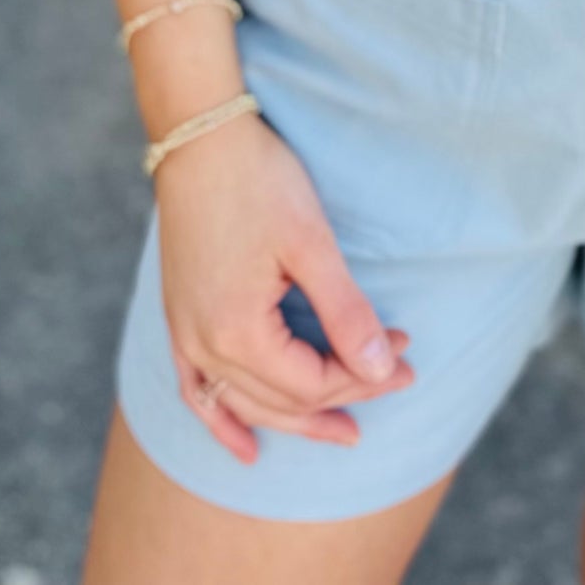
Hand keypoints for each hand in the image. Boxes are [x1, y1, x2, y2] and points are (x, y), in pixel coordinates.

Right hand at [155, 111, 415, 462]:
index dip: (363, 376)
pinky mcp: (179, 319)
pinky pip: (197, 393)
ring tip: (344, 431)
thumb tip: (381, 370)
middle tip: (400, 379)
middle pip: (282, 399)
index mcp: (237, 331)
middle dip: (345, 394)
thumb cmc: (258, 179)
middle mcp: (204, 345)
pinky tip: (247, 449)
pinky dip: (223, 423)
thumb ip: (344, 312)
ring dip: (296, 418)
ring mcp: (185, 335)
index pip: (311, 382)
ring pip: (245, 403)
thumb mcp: (311, 243)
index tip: (405, 349)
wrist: (200, 136)